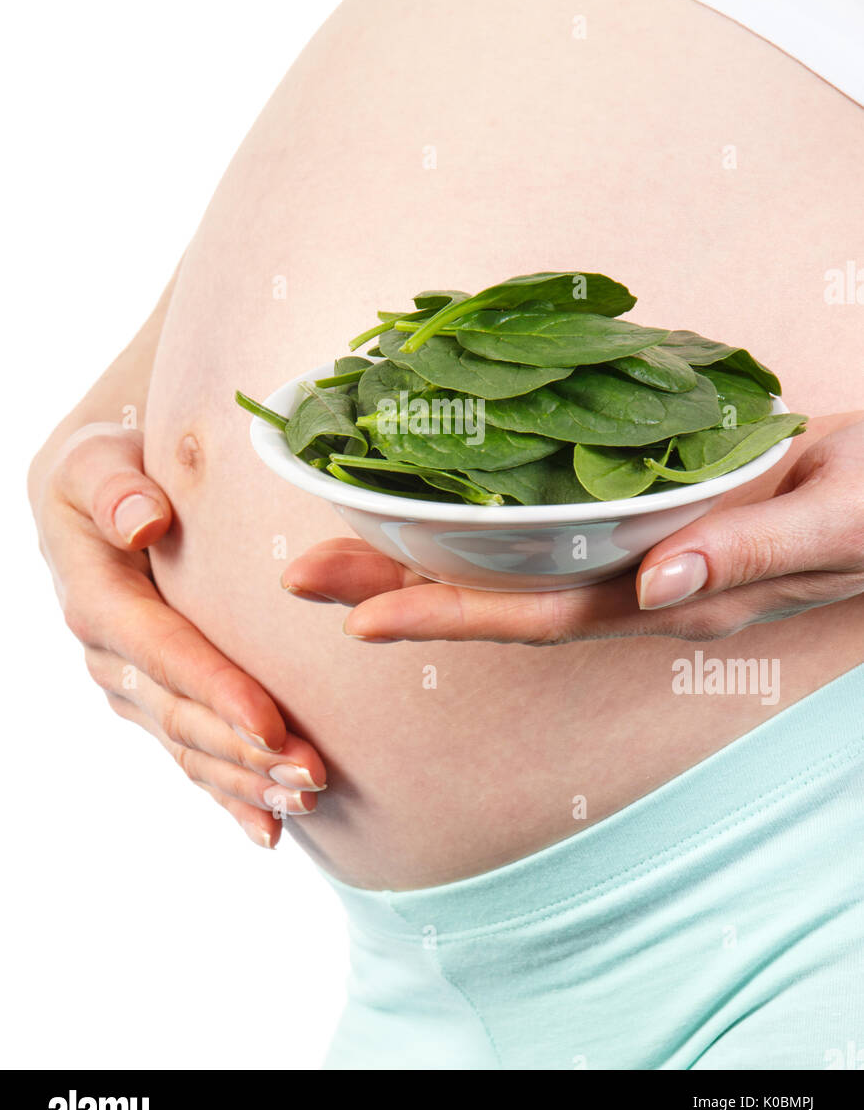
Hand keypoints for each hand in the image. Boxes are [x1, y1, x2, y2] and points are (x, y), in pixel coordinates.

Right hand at [31, 424, 325, 846]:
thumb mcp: (96, 461)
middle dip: (249, 752)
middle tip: (315, 774)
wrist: (92, 498)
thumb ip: (117, 488)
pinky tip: (271, 833)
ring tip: (310, 799)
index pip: (164, 655)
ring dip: (249, 781)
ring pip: (191, 749)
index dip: (217, 691)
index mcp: (99, 603)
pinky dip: (229, 797)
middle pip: (184, 717)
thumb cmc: (105, 468)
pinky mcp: (154, 703)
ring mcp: (131, 690)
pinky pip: (191, 759)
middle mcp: (109, 659)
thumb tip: (146, 522)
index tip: (272, 721)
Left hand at [281, 415, 863, 644]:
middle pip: (507, 594)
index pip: (548, 615)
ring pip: (519, 558)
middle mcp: (647, 583)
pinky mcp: (652, 511)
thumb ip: (749, 553)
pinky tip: (439, 488)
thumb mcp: (834, 516)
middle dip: (403, 587)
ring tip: (336, 534)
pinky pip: (553, 519)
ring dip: (428, 548)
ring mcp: (646, 552)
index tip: (359, 621)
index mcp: (683, 594)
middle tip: (300, 574)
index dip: (453, 617)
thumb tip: (652, 587)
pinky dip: (486, 507)